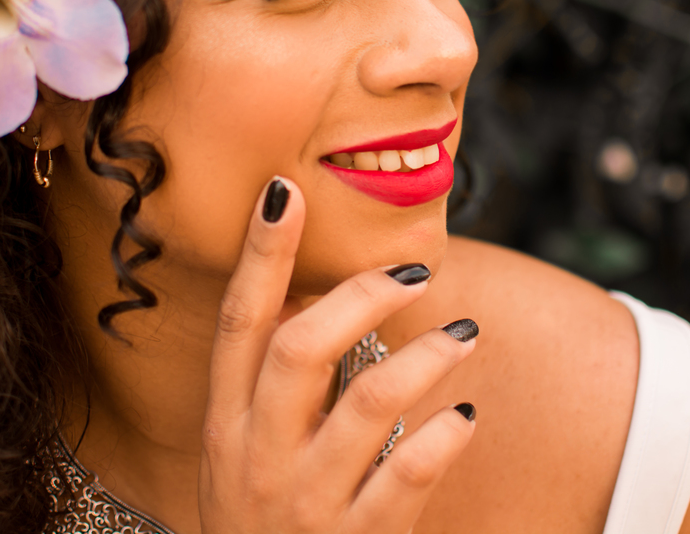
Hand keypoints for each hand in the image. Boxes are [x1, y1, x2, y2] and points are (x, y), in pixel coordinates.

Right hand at [199, 177, 477, 533]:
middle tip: (413, 273)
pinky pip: (407, 476)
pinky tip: (464, 420)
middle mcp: (255, 456)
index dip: (260, 254)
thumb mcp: (240, 457)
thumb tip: (312, 298)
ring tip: (464, 335)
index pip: (238, 322)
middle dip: (360, 296)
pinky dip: (443, 438)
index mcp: (225, 424)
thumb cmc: (260, 524)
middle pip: (299, 346)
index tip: (284, 189)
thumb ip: (267, 389)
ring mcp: (303, 502)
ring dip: (424, 357)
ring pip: (367, 401)